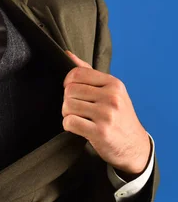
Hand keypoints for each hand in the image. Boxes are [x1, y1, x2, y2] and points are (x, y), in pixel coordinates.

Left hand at [62, 51, 150, 178]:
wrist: (135, 146)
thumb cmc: (119, 116)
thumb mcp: (110, 92)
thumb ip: (88, 73)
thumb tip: (68, 54)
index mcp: (114, 84)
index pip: (77, 73)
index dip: (67, 81)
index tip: (71, 90)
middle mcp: (112, 97)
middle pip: (69, 90)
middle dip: (67, 100)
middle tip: (77, 108)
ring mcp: (107, 115)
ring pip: (67, 106)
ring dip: (67, 114)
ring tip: (79, 118)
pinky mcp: (100, 132)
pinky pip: (70, 122)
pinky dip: (68, 125)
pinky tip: (78, 128)